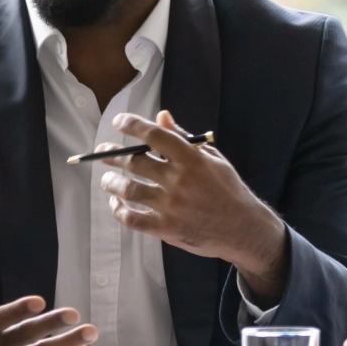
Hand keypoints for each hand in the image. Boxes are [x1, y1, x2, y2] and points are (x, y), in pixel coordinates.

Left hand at [97, 110, 289, 301]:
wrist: (243, 229)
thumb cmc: (228, 189)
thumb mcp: (213, 159)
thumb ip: (184, 138)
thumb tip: (161, 116)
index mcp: (192, 160)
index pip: (155, 136)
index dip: (133, 125)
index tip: (119, 121)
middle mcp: (179, 181)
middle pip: (135, 163)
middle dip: (112, 155)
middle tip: (103, 152)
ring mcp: (171, 206)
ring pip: (128, 190)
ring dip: (111, 182)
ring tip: (107, 179)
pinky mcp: (166, 228)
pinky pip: (132, 219)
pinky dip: (118, 210)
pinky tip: (115, 203)